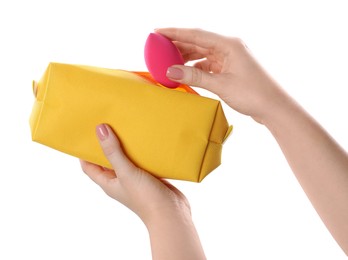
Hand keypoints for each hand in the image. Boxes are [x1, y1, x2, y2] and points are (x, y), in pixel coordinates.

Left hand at [80, 124, 205, 258]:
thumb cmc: (145, 197)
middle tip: (106, 125)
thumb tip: (100, 129)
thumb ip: (113, 152)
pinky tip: (144, 139)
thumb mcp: (126, 172)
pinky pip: (141, 160)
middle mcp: (119, 180)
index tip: (84, 134)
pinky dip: (140, 150)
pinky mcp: (149, 176)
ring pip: (125, 159)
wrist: (171, 213)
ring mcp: (135, 179)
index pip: (89, 167)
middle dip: (106, 144)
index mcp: (108, 182)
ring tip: (124, 127)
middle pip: (107, 160)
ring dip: (124, 146)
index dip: (84, 152)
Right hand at [157, 28, 289, 123]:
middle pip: (197, 42)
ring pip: (201, 54)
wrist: (274, 107)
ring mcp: (229, 58)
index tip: (157, 31)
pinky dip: (195, 68)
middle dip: (177, 45)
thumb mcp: (221, 85)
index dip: (175, 32)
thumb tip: (171, 71)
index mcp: (229, 44)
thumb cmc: (254, 94)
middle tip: (158, 47)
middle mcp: (229, 47)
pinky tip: (184, 73)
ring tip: (167, 61)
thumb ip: (195, 77)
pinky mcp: (230, 68)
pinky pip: (207, 65)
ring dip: (185, 57)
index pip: (196, 34)